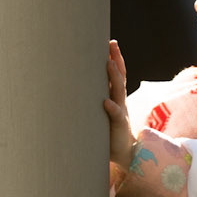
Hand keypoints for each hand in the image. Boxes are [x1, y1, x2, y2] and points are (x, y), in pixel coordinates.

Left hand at [104, 40, 133, 172]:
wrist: (124, 154)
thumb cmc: (108, 132)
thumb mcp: (100, 114)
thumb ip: (93, 102)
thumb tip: (73, 88)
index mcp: (115, 97)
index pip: (117, 73)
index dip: (115, 58)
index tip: (110, 43)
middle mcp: (119, 101)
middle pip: (120, 76)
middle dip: (116, 59)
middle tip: (112, 44)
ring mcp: (121, 112)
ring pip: (118, 91)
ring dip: (114, 77)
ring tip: (109, 64)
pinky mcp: (119, 126)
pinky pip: (116, 115)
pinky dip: (111, 108)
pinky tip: (105, 102)